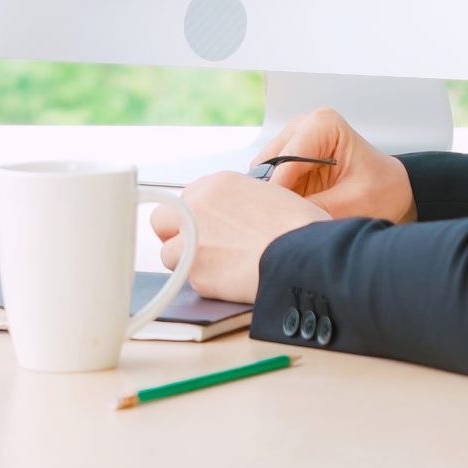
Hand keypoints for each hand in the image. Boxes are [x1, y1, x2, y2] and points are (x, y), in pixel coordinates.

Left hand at [150, 172, 329, 304]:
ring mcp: (191, 238)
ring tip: (217, 269)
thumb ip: (241, 203)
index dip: (197, 216)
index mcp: (218, 184)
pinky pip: (188, 279)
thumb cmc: (300, 229)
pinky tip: (228, 282)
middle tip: (197, 248)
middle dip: (176, 234)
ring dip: (187, 262)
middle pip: (163, 219)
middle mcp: (197, 206)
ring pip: (169, 252)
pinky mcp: (194, 270)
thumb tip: (237, 216)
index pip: (188, 197)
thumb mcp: (271, 196)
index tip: (208, 228)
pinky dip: (204, 283)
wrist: (304, 256)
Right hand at [254, 107, 416, 223]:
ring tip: (293, 218)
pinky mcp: (287, 158)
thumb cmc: (382, 190)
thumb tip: (281, 218)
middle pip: (267, 164)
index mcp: (322, 124)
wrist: (391, 191)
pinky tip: (293, 213)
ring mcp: (292, 140)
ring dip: (274, 198)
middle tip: (285, 223)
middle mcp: (302, 125)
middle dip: (274, 195)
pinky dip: (276, 199)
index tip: (282, 220)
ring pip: (261, 174)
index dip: (279, 193)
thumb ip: (316, 208)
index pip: (285, 160)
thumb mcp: (355, 203)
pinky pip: (267, 181)